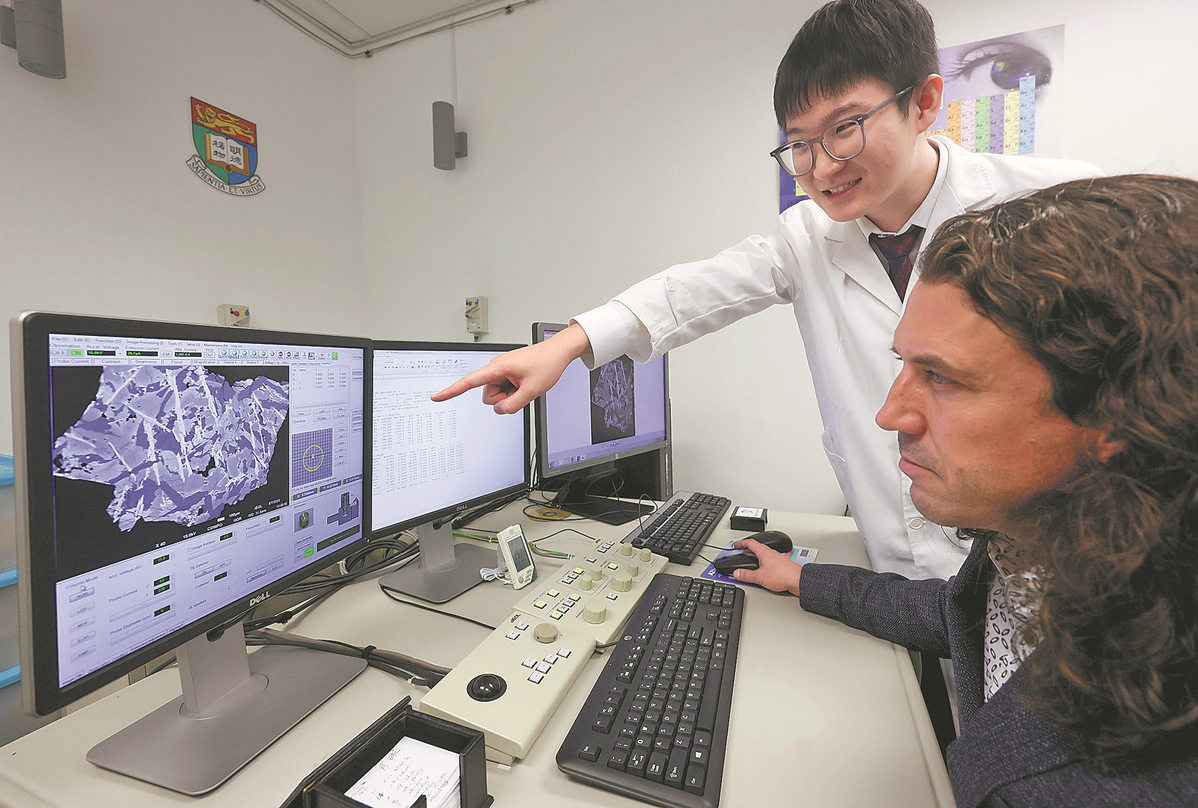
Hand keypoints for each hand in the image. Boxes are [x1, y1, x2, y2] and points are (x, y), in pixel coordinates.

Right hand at [430, 323, 591, 413]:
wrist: (557, 351)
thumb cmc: (547, 363)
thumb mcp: (533, 390)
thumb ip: (514, 405)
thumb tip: (499, 410)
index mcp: (498, 367)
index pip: (469, 382)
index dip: (451, 391)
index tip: (436, 397)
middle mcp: (496, 367)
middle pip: (488, 395)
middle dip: (504, 398)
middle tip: (522, 389)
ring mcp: (501, 369)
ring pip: (496, 394)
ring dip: (510, 394)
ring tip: (524, 384)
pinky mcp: (506, 372)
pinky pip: (504, 389)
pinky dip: (513, 390)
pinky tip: (524, 382)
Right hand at [730, 538, 801, 595]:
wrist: (798, 580)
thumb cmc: (783, 575)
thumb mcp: (760, 577)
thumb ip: (747, 575)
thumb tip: (737, 573)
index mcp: (764, 552)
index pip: (750, 543)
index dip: (741, 543)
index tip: (736, 545)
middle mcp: (771, 553)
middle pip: (756, 547)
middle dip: (747, 550)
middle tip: (741, 554)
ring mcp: (776, 558)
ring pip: (763, 554)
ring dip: (755, 557)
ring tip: (750, 564)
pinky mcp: (780, 565)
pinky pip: (768, 561)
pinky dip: (762, 563)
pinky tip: (762, 571)